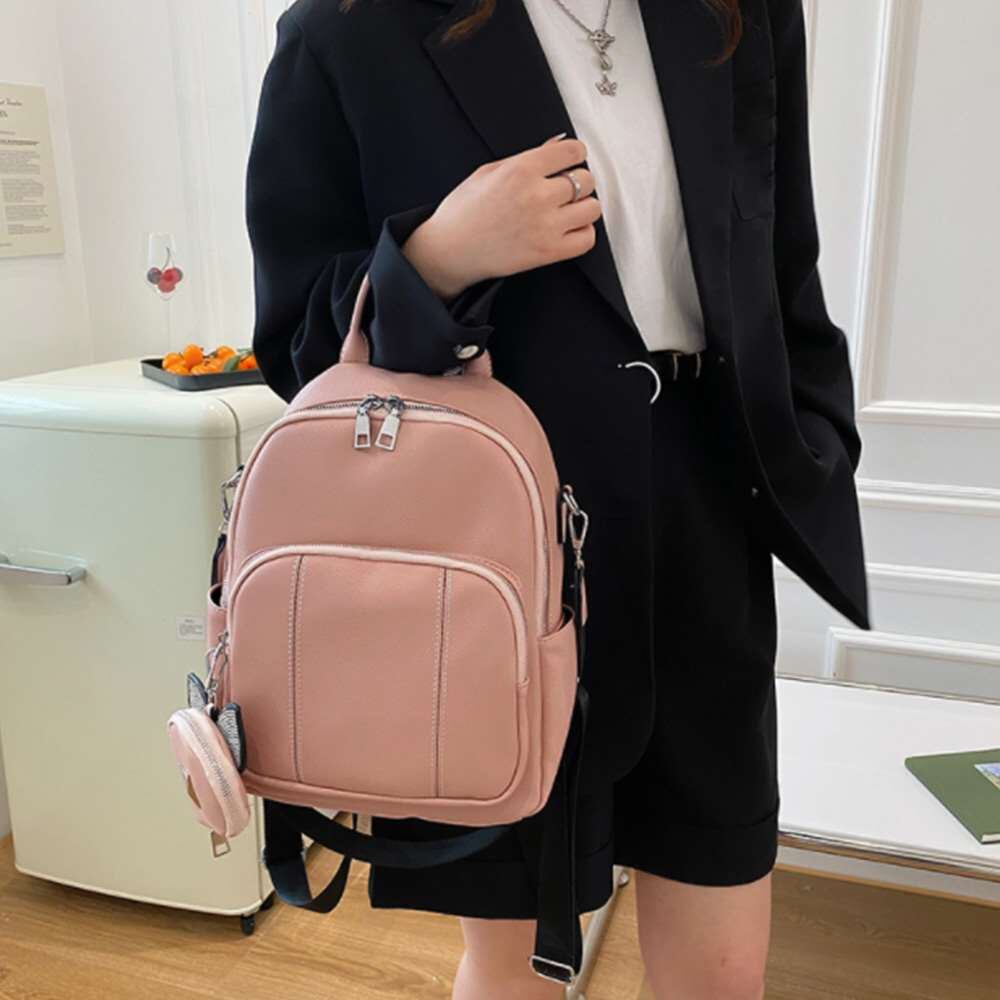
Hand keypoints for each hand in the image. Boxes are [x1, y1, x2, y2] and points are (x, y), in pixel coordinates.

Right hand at [401, 135, 600, 299]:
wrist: (450, 250)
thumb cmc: (464, 212)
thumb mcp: (489, 172)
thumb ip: (527, 158)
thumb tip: (556, 145)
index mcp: (521, 170)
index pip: (572, 151)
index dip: (574, 154)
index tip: (570, 160)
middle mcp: (537, 196)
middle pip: (586, 180)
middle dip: (578, 181)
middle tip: (566, 188)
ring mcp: (545, 226)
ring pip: (592, 208)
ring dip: (584, 207)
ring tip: (569, 210)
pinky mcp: (547, 252)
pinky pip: (586, 239)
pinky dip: (583, 233)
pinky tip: (570, 229)